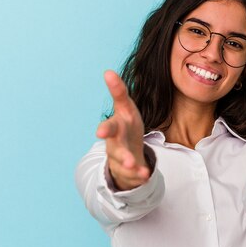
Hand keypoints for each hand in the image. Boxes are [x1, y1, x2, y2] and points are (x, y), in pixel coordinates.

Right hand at [96, 70, 149, 189]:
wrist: (126, 155)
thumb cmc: (126, 127)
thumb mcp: (125, 109)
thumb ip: (119, 92)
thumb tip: (108, 71)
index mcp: (116, 124)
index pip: (111, 120)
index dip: (106, 122)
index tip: (100, 128)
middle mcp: (114, 140)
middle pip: (110, 139)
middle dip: (107, 134)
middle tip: (100, 133)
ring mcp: (120, 155)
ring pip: (121, 157)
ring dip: (126, 160)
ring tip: (132, 164)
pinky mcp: (128, 168)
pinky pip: (133, 173)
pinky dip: (139, 174)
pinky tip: (145, 175)